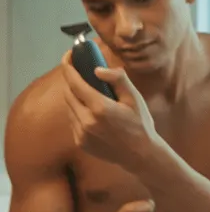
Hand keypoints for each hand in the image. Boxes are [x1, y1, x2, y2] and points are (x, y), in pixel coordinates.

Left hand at [61, 51, 158, 168]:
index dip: (68, 67)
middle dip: (71, 80)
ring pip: (69, 107)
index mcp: (99, 107)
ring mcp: (81, 133)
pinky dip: (78, 111)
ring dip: (74, 97)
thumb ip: (118, 80)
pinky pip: (73, 120)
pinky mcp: (80, 142)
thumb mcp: (135, 99)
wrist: (140, 155)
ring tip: (88, 92)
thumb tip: (97, 69)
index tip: (68, 56)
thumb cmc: (141, 124)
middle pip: (68, 93)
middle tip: (79, 71)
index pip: (74, 82)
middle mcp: (86, 121)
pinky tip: (92, 111)